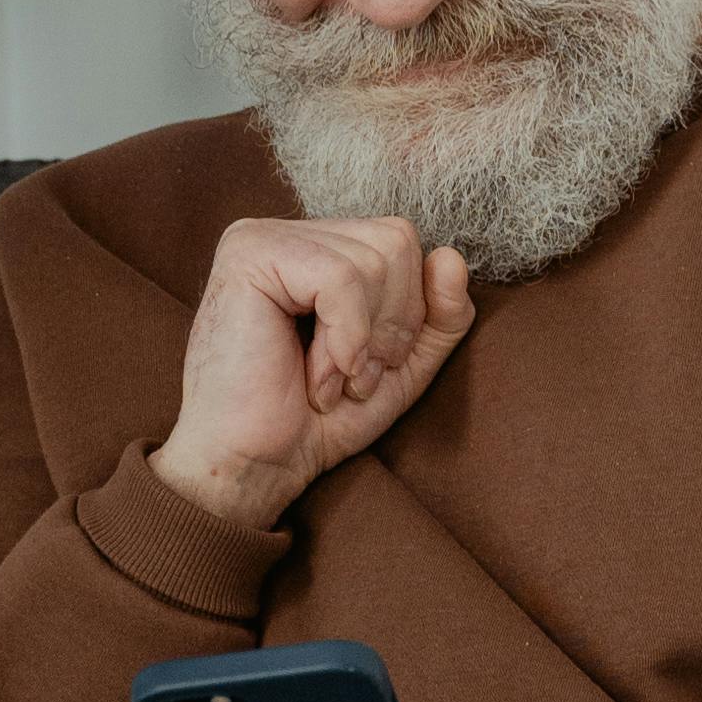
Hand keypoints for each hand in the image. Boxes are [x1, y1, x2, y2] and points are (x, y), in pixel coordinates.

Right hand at [151, 214, 475, 540]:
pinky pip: (340, 278)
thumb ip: (440, 315)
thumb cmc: (314, 422)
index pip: (401, 243)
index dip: (405, 313)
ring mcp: (261, 237)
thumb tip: (453, 258)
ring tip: (324, 380)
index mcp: (317, 249)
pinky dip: (344, 339)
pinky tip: (312, 376)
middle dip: (389, 325)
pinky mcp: (248, 256)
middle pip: (395, 241)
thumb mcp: (400, 367)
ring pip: (374, 259)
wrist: (250, 468)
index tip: (363, 369)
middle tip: (346, 377)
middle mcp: (287, 233)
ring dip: (362, 340)